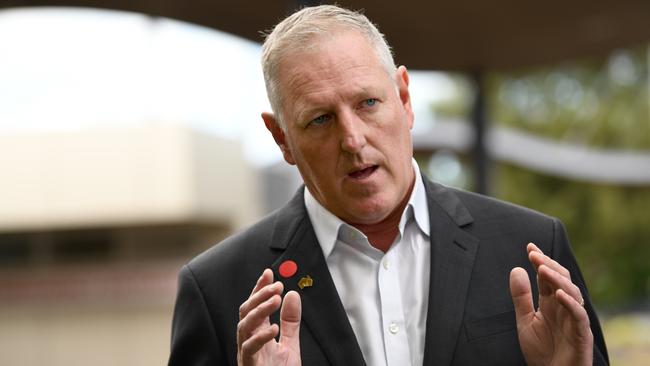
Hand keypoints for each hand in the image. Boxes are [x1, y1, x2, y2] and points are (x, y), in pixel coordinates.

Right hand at [237, 269, 301, 365]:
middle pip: (246, 311)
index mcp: (257, 334)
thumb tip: (293, 295)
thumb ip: (291, 322)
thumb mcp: (290, 345)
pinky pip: (249, 349)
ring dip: (260, 310)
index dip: (260, 288)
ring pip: (244, 326)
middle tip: (276, 285)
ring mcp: (247, 354)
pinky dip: (260, 337)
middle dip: (259, 295)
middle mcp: (248, 341)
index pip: (255, 305)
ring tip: (275, 299)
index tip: (269, 273)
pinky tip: (273, 328)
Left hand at [509, 243, 592, 365]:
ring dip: (557, 279)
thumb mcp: (525, 321)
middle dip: (548, 265)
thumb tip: (516, 269)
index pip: (547, 276)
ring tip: (542, 268)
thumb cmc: (542, 351)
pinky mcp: (582, 334)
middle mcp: (565, 307)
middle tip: (534, 255)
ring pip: (572, 293)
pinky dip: (570, 304)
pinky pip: (579, 316)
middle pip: (561, 280)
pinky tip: (558, 294)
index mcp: (551, 303)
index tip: (530, 247)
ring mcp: (574, 320)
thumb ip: (521, 297)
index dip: (540, 261)